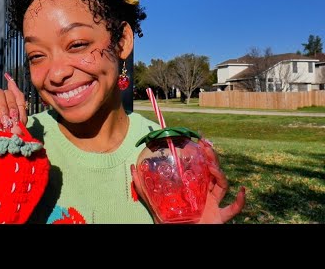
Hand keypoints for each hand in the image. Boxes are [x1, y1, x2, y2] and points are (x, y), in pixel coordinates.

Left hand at [131, 141, 245, 223]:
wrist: (181, 234)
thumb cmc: (169, 222)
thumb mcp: (153, 203)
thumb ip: (143, 187)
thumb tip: (132, 168)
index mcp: (192, 188)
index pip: (199, 167)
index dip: (201, 153)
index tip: (199, 139)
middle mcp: (204, 194)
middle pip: (213, 172)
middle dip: (212, 158)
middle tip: (206, 145)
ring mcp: (214, 205)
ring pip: (223, 186)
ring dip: (220, 175)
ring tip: (212, 168)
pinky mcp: (219, 218)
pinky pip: (233, 209)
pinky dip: (240, 201)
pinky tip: (242, 191)